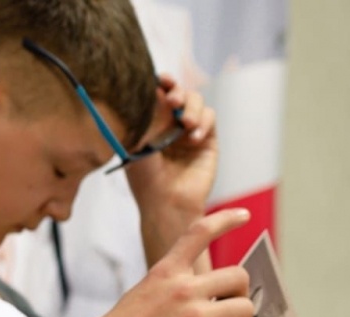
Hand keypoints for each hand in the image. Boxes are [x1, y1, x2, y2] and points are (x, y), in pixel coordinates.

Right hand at [65, 209, 254, 316]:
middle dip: (239, 296)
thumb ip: (171, 287)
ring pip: (244, 310)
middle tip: (225, 314)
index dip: (226, 220)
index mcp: (166, 273)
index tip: (243, 215)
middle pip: (239, 277)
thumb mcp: (141, 294)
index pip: (200, 233)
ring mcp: (193, 316)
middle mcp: (183, 288)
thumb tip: (202, 297)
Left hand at [125, 77, 218, 260]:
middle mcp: (171, 124)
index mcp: (152, 123)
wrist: (166, 203)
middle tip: (173, 101)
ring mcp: (189, 131)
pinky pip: (210, 117)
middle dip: (177, 91)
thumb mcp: (139, 145)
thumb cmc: (146, 180)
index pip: (158, 94)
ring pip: (197, 101)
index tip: (159, 79)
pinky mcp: (207, 139)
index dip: (161, 82)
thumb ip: (146, 118)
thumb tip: (152, 89)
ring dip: (192, 107)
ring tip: (186, 123)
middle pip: (180, 92)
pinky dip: (204, 122)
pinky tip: (193, 137)